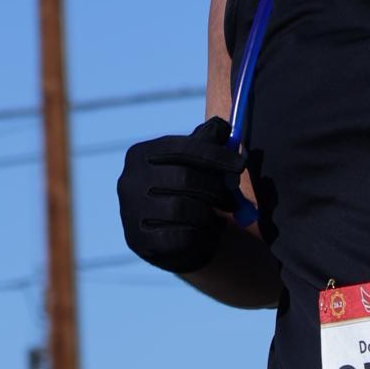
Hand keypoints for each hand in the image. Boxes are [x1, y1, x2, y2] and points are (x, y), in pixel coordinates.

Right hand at [117, 119, 256, 273]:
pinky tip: (206, 231)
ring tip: (216, 215)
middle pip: (184, 178)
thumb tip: (222, 126)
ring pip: (183, 209)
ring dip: (208, 212)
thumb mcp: (195, 164)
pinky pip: (181, 237)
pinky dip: (202, 234)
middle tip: (233, 198)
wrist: (172, 239)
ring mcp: (130, 212)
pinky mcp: (140, 242)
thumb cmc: (187, 193)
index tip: (240, 164)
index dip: (215, 156)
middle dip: (215, 187)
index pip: (181, 148)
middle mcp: (129, 181)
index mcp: (140, 154)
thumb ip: (207, 144)